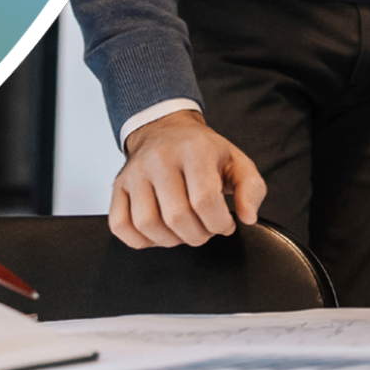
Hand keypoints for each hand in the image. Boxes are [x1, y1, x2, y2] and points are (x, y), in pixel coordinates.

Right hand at [111, 110, 266, 248]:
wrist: (165, 129)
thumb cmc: (202, 150)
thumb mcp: (237, 162)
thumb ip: (251, 189)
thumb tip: (247, 217)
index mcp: (194, 150)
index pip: (205, 200)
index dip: (219, 224)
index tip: (224, 224)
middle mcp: (160, 159)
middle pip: (176, 216)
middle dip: (198, 235)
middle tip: (205, 229)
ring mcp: (135, 173)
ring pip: (147, 224)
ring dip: (170, 240)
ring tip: (183, 231)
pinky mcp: (118, 186)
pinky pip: (120, 225)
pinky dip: (140, 240)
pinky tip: (159, 233)